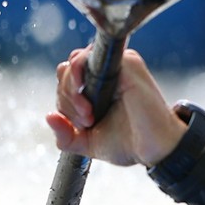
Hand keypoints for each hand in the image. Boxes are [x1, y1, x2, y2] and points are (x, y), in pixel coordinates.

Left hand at [47, 47, 187, 166]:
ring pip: (74, 62)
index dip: (64, 102)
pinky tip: (88, 101)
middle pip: (66, 70)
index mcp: (97, 88)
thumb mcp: (87, 143)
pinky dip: (80, 76)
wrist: (155, 149)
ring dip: (72, 91)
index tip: (81, 124)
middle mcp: (107, 73)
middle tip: (86, 120)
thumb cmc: (129, 144)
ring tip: (89, 115)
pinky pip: (90, 56)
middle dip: (66, 98)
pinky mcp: (127, 63)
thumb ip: (65, 135)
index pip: (66, 81)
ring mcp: (118, 66)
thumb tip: (49, 117)